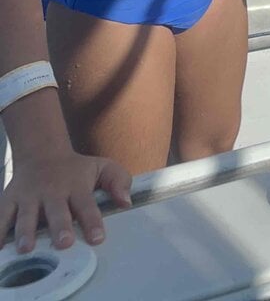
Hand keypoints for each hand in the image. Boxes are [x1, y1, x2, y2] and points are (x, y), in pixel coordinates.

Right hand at [0, 150, 131, 251]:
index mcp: (76, 186)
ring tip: (26, 248)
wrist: (42, 153)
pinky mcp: (9, 199)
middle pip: (56, 210)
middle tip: (64, 243)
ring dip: (26, 231)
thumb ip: (118, 181)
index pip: (86, 204)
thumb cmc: (76, 169)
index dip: (92, 221)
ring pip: (26, 215)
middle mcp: (52, 191)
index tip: (97, 238)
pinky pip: (1, 215)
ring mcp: (28, 196)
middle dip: (60, 226)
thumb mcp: (102, 167)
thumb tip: (126, 201)